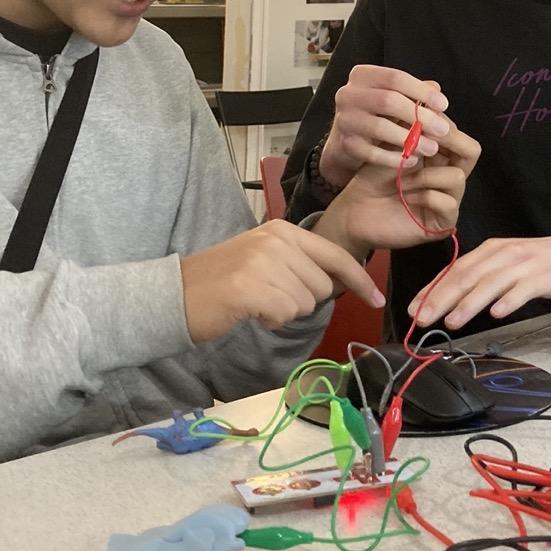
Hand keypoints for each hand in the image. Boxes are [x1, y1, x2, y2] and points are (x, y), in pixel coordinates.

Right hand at [178, 220, 385, 340]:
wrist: (174, 295)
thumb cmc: (221, 283)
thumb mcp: (263, 258)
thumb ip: (299, 263)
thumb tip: (338, 282)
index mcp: (283, 230)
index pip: (335, 255)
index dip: (360, 280)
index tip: (377, 298)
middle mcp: (276, 239)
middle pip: (323, 286)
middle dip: (303, 301)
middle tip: (270, 298)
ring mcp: (263, 261)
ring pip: (306, 302)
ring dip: (285, 311)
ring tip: (256, 302)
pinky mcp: (250, 287)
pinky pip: (286, 314)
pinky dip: (271, 320)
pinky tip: (251, 312)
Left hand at [315, 123, 480, 253]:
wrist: (354, 209)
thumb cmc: (372, 176)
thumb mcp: (391, 141)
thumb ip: (411, 119)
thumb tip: (434, 84)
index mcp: (440, 157)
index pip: (458, 134)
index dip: (441, 124)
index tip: (417, 122)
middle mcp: (449, 177)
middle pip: (471, 151)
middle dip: (446, 141)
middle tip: (423, 141)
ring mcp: (449, 201)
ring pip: (458, 177)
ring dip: (426, 174)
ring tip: (401, 178)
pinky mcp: (442, 223)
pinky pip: (448, 203)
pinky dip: (425, 196)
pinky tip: (405, 196)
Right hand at [319, 65, 452, 187]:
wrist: (347, 138)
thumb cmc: (377, 113)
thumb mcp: (394, 97)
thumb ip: (413, 92)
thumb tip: (436, 88)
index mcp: (362, 75)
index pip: (395, 78)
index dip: (422, 91)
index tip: (443, 105)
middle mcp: (348, 94)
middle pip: (388, 101)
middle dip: (420, 116)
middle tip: (443, 130)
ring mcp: (344, 120)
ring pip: (380, 127)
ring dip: (410, 140)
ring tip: (431, 148)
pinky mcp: (345, 144)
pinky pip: (372, 153)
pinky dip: (395, 158)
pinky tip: (412, 160)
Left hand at [410, 227, 550, 329]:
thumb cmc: (547, 261)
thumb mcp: (511, 263)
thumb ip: (485, 277)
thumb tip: (454, 299)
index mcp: (492, 250)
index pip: (455, 270)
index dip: (432, 289)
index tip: (413, 308)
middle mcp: (505, 254)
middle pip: (467, 277)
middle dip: (441, 298)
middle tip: (421, 318)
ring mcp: (525, 265)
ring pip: (491, 284)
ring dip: (469, 303)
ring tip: (451, 322)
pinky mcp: (546, 277)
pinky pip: (524, 290)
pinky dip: (509, 301)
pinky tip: (497, 314)